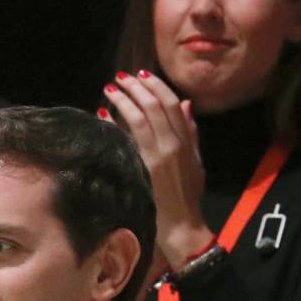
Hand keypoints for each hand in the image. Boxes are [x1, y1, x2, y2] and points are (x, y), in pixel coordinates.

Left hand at [104, 70, 213, 268]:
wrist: (183, 225)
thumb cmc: (188, 196)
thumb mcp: (196, 161)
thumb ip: (191, 133)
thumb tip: (186, 104)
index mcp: (187, 140)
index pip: (172, 103)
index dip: (156, 85)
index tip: (142, 75)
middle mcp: (174, 144)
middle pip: (155, 104)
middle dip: (136, 86)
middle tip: (121, 77)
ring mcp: (160, 155)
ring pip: (141, 116)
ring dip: (124, 99)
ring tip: (110, 88)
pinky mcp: (145, 167)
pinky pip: (129, 138)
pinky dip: (115, 123)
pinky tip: (104, 113)